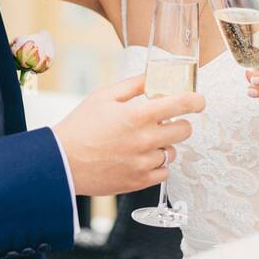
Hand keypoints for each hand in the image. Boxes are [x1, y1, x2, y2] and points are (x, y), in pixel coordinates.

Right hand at [54, 74, 204, 195]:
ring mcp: (143, 163)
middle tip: (165, 122)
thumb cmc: (79, 127)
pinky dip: (157, 165)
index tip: (198, 101)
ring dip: (164, 145)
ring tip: (143, 142)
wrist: (61, 163)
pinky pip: (164, 172)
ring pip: (172, 152)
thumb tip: (153, 76)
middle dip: (179, 123)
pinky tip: (141, 158)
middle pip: (184, 130)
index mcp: (137, 115)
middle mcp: (145, 140)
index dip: (196, 101)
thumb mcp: (103, 97)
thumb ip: (133, 85)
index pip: (181, 104)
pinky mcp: (138, 182)